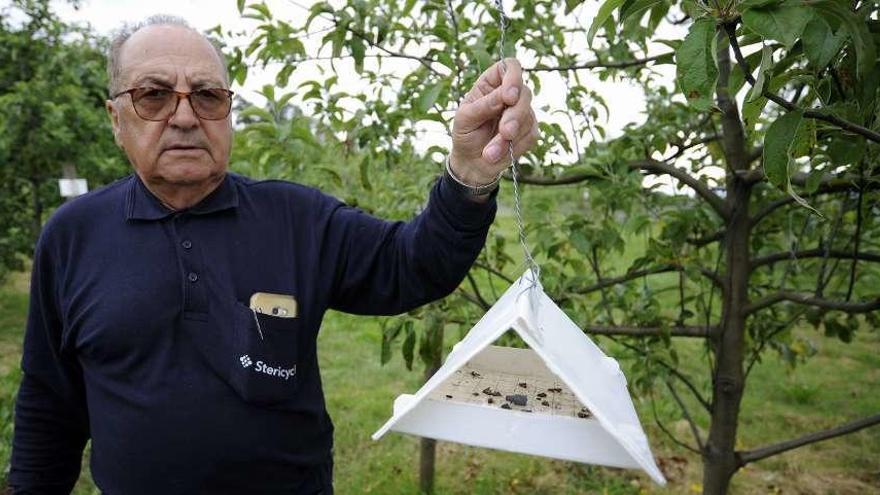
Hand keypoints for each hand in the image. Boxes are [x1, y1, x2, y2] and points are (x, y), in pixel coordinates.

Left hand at [450, 58, 538, 185]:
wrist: (472, 163)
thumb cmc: (465, 135)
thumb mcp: (465, 119)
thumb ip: (483, 106)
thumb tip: (503, 95)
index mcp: (490, 84)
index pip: (509, 67)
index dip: (513, 77)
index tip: (508, 97)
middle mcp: (508, 95)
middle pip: (524, 93)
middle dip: (514, 115)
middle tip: (505, 132)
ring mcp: (521, 112)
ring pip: (528, 116)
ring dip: (509, 138)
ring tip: (489, 153)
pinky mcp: (529, 130)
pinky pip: (531, 134)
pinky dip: (514, 147)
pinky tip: (497, 154)